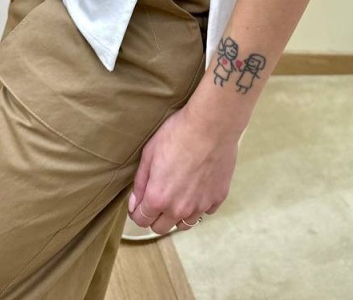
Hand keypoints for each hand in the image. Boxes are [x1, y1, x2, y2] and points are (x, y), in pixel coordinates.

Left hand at [127, 102, 239, 234]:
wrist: (211, 125)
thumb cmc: (178, 134)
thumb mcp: (149, 153)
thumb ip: (140, 182)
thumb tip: (135, 202)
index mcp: (158, 198)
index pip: (141, 220)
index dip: (137, 212)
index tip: (140, 203)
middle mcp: (178, 208)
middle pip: (161, 228)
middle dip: (155, 216)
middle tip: (158, 197)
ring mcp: (200, 205)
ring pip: (184, 224)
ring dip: (178, 214)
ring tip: (179, 194)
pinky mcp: (217, 198)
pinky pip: (205, 211)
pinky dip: (199, 204)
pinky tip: (198, 186)